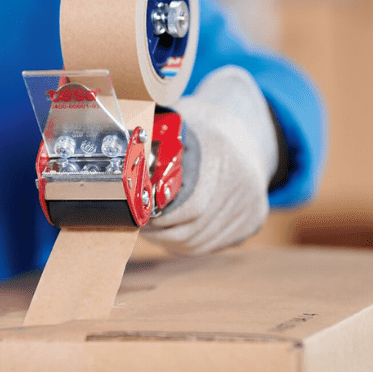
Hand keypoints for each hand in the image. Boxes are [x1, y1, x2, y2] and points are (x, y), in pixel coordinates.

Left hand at [143, 66, 277, 254]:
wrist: (245, 134)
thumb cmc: (201, 130)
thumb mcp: (178, 126)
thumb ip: (153, 144)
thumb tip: (118, 154)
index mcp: (222, 155)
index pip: (192, 206)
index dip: (162, 218)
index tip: (141, 217)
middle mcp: (244, 183)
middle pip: (194, 229)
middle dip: (162, 233)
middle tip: (142, 226)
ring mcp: (251, 205)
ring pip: (201, 242)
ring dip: (173, 241)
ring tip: (155, 230)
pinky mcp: (254, 220)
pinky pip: (213, 244)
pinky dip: (190, 243)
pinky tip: (176, 231)